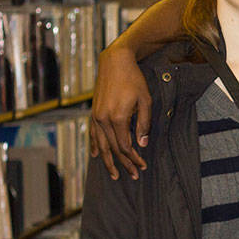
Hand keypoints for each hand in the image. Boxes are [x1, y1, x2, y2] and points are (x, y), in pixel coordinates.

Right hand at [90, 43, 150, 179]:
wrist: (115, 63)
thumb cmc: (134, 80)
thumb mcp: (145, 101)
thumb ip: (144, 124)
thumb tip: (142, 144)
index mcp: (118, 118)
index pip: (126, 146)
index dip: (134, 158)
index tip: (143, 166)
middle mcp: (104, 119)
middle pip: (114, 148)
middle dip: (124, 163)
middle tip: (135, 175)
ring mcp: (96, 116)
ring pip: (101, 144)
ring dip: (108, 161)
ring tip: (114, 175)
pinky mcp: (94, 112)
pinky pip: (93, 133)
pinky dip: (95, 146)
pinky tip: (96, 155)